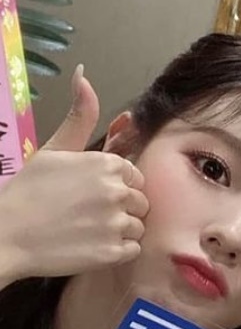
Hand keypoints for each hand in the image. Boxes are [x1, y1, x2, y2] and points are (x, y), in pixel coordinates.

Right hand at [0, 65, 148, 284]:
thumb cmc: (30, 191)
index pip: (133, 176)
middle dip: (121, 208)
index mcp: (107, 164)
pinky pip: (133, 250)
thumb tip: (84, 75)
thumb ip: (79, 116)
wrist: (6, 235)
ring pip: (138, 226)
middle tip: (87, 214)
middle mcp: (117, 191)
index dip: (116, 186)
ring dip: (120, 230)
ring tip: (88, 230)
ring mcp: (117, 223)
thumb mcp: (55, 149)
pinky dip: (117, 251)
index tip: (92, 194)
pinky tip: (92, 245)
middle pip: (140, 201)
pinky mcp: (114, 253)